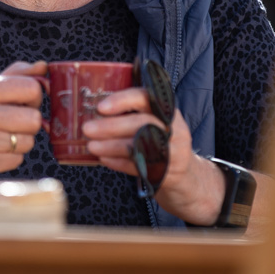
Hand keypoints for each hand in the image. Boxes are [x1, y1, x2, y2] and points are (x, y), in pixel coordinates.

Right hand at [0, 61, 45, 176]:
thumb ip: (18, 74)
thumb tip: (43, 66)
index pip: (31, 88)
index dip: (34, 97)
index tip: (23, 102)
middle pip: (34, 118)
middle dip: (30, 123)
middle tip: (14, 122)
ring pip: (28, 141)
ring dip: (21, 141)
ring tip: (2, 136)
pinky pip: (18, 159)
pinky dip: (12, 156)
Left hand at [82, 87, 228, 225]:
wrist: (186, 176)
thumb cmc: (161, 143)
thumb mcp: (155, 123)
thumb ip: (133, 114)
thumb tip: (93, 110)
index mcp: (168, 111)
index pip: (147, 98)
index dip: (123, 100)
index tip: (101, 106)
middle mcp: (174, 129)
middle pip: (142, 123)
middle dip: (111, 126)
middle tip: (88, 129)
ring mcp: (175, 152)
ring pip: (140, 146)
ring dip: (112, 146)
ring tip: (91, 146)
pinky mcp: (169, 173)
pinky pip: (140, 167)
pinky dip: (119, 163)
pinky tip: (103, 159)